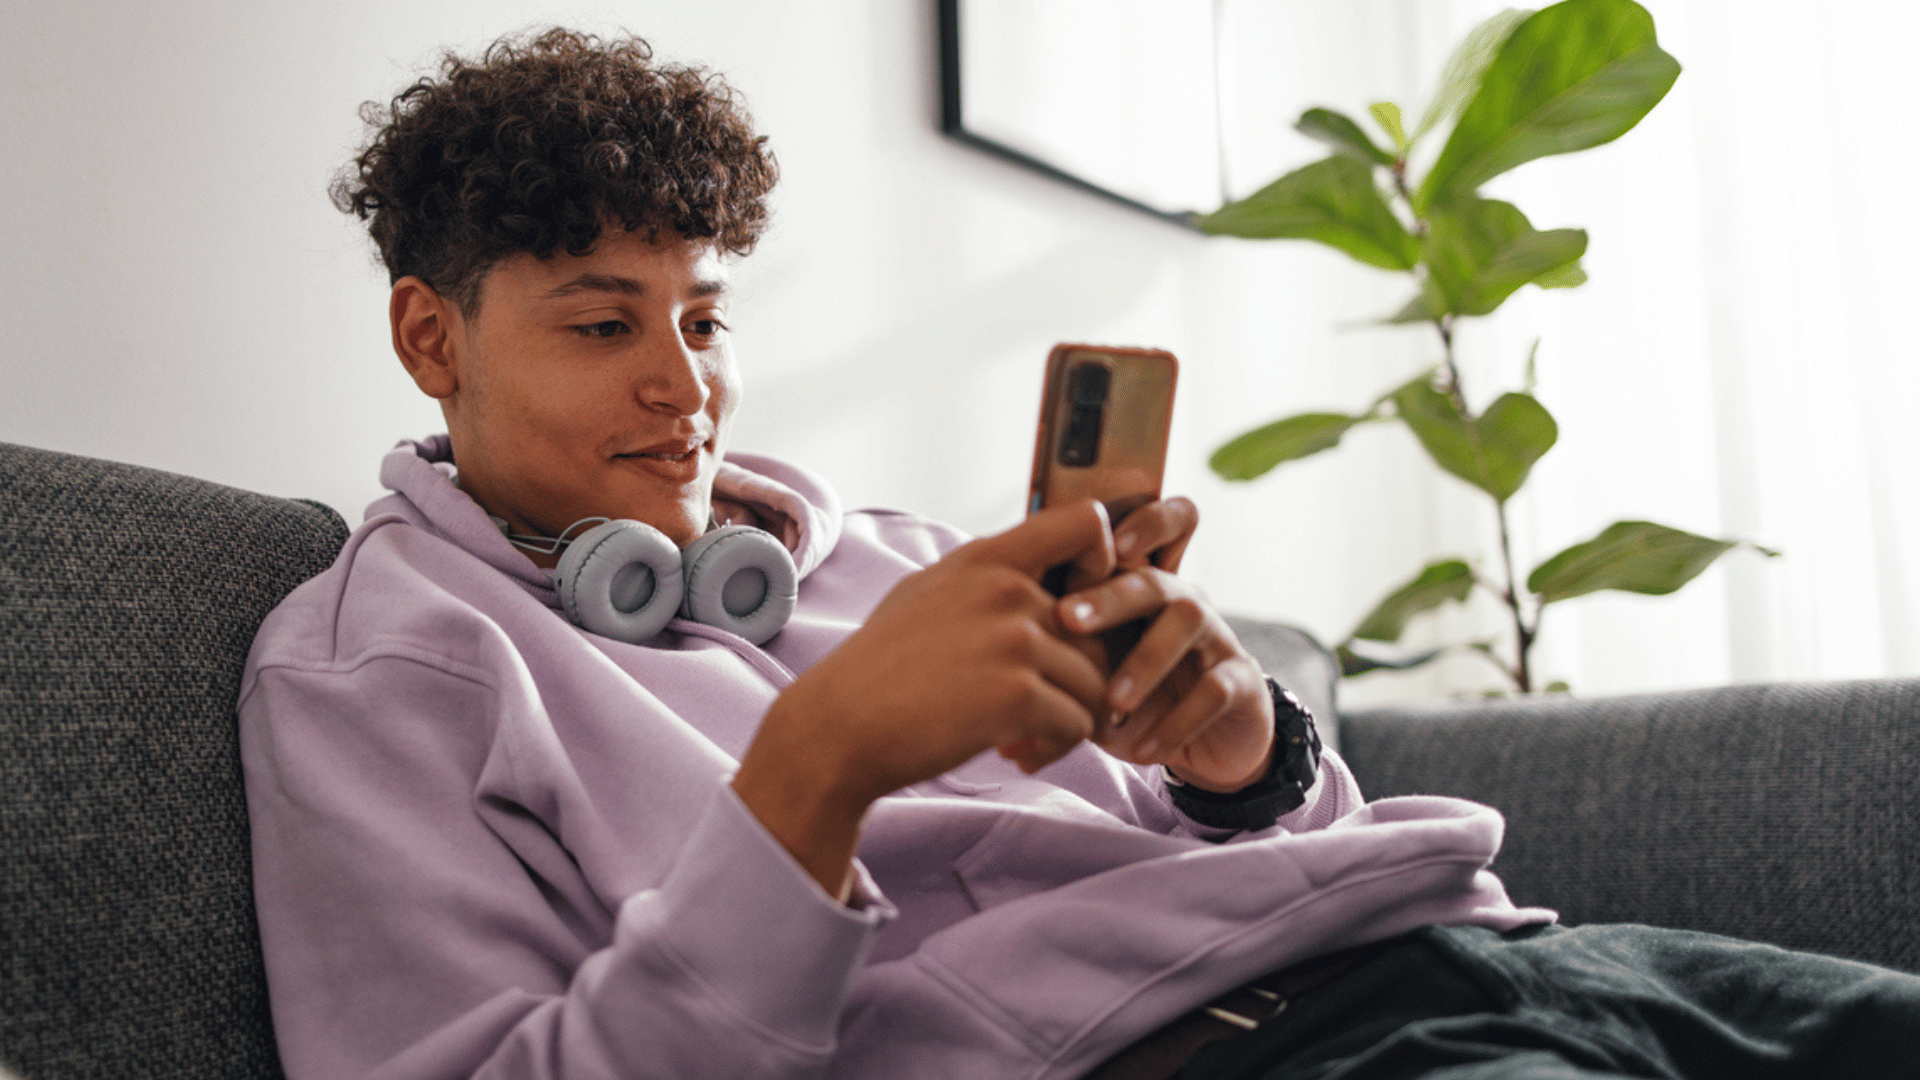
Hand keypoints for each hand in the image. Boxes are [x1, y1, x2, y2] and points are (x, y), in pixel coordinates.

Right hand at [733, 500, 1115, 896]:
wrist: (838, 728)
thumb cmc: (879, 669)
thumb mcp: (926, 593)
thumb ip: (985, 578)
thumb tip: (1032, 573)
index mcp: (988, 559)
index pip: (1088, 523)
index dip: (1104, 566)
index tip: (1078, 615)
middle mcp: (1008, 589)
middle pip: (1100, 632)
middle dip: (1077, 680)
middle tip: (1039, 713)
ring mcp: (1016, 640)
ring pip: (1094, 684)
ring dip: (1068, 721)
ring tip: (1025, 740)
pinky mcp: (1019, 694)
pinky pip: (1078, 725)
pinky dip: (1056, 748)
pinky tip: (1018, 756)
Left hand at [1062, 502, 1274, 793]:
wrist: (1205, 741)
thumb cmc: (1135, 694)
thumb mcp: (1094, 672)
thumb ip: (1055, 662)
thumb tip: (979, 682)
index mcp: (1143, 587)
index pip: (1155, 527)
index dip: (1137, 522)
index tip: (1094, 544)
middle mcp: (1183, 600)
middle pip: (1156, 578)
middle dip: (1111, 596)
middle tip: (1068, 620)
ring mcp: (1216, 638)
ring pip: (1189, 621)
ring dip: (1145, 661)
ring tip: (1112, 701)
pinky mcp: (1241, 681)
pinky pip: (1214, 689)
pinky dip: (1175, 721)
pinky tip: (1141, 747)